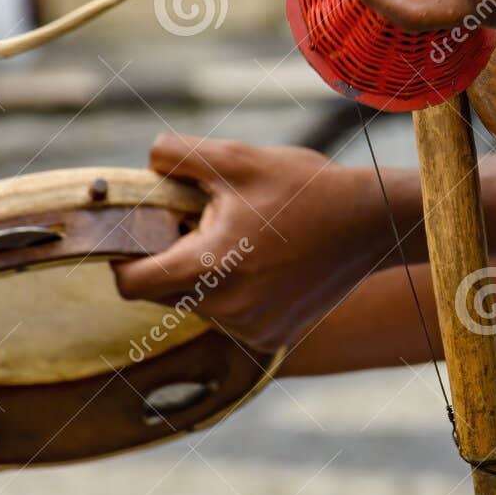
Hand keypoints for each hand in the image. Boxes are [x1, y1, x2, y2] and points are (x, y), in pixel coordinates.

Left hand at [114, 134, 411, 349]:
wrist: (371, 222)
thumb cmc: (304, 187)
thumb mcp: (237, 157)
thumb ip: (176, 155)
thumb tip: (145, 165)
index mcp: (209, 266)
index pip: (132, 284)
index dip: (124, 259)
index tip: (140, 237)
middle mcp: (227, 308)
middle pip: (165, 294)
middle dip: (173, 260)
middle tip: (206, 226)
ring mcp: (251, 328)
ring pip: (199, 307)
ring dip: (207, 279)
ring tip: (246, 243)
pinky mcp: (273, 339)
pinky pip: (231, 319)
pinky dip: (237, 295)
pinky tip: (267, 266)